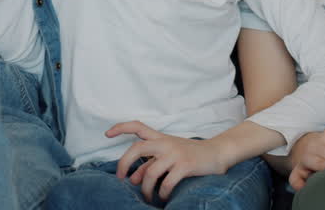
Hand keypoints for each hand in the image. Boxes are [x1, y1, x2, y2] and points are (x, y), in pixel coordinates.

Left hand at [109, 121, 228, 200]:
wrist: (217, 153)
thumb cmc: (190, 155)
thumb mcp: (169, 156)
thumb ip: (150, 164)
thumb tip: (132, 179)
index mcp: (161, 138)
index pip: (138, 127)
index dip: (121, 128)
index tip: (107, 134)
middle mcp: (166, 143)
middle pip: (137, 148)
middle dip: (124, 163)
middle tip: (121, 178)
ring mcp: (175, 153)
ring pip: (150, 172)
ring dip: (145, 189)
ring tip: (147, 197)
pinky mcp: (185, 165)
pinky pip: (166, 183)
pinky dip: (162, 194)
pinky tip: (163, 198)